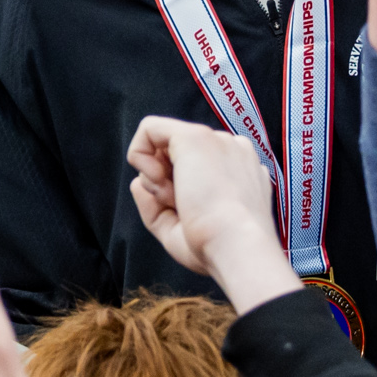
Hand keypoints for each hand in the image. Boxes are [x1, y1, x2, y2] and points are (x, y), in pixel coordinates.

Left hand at [127, 118, 298, 311]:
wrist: (235, 246)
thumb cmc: (217, 247)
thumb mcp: (180, 230)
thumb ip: (157, 206)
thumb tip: (137, 183)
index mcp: (239, 171)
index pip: (196, 169)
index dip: (177, 191)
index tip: (184, 214)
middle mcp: (230, 150)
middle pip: (178, 158)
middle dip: (166, 185)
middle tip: (180, 209)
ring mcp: (215, 140)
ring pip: (164, 147)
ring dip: (157, 178)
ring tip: (177, 201)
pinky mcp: (194, 136)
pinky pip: (150, 129)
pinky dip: (140, 155)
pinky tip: (155, 179)